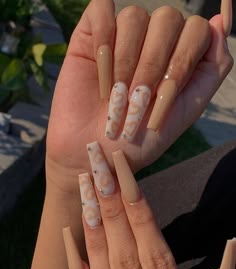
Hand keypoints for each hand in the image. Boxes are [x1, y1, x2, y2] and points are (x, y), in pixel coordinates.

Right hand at [46, 0, 232, 192]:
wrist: (98, 153)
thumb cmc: (141, 138)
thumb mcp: (187, 109)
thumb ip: (212, 68)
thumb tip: (219, 21)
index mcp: (176, 57)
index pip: (196, 30)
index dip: (183, 61)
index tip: (164, 98)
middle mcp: (151, 42)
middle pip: (167, 19)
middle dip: (154, 66)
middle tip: (138, 101)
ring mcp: (120, 37)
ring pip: (134, 17)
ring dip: (127, 62)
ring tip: (117, 97)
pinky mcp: (90, 37)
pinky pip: (101, 10)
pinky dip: (104, 42)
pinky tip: (102, 76)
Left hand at [63, 143, 234, 268]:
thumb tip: (232, 248)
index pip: (148, 237)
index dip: (135, 200)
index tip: (122, 167)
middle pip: (121, 239)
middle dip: (109, 196)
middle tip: (97, 159)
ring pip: (100, 256)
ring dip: (91, 217)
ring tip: (84, 180)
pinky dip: (74, 257)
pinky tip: (69, 229)